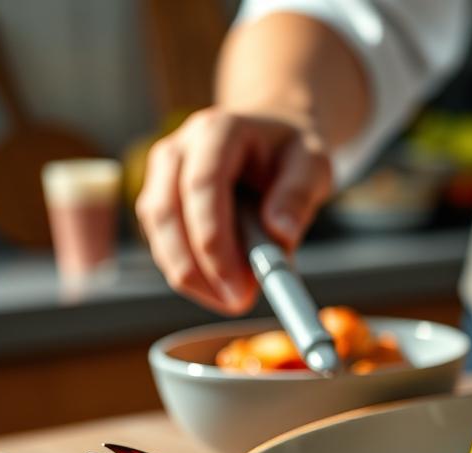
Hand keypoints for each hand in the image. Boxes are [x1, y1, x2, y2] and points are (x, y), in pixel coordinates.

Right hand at [135, 108, 332, 313]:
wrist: (271, 140)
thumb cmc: (292, 153)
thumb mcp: (313, 164)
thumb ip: (299, 195)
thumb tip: (280, 234)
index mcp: (218, 130)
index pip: (202, 185)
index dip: (214, 240)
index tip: (239, 284)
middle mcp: (179, 147)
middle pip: (165, 211)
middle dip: (197, 267)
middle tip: (236, 303)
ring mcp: (161, 172)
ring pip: (157, 233)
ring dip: (192, 276)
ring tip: (236, 299)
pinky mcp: (158, 199)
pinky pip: (161, 242)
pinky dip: (188, 272)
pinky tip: (220, 289)